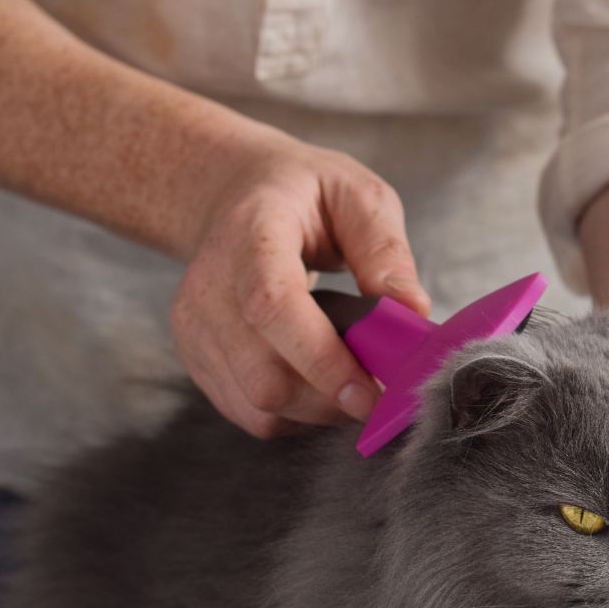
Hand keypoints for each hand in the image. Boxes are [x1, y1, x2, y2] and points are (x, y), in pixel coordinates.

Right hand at [171, 137, 429, 436]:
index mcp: (251, 235)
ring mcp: (195, 326)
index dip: (322, 359)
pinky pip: (250, 412)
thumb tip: (413, 312)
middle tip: (383, 384)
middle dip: (333, 398)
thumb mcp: (357, 197)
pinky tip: (319, 380)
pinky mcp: (196, 357)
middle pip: (264, 375)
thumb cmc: (304, 194)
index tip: (372, 392)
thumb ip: (385, 252)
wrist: (232, 194)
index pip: (273, 307)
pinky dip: (296, 412)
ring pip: (258, 404)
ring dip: (320, 409)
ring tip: (353, 374)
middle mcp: (209, 286)